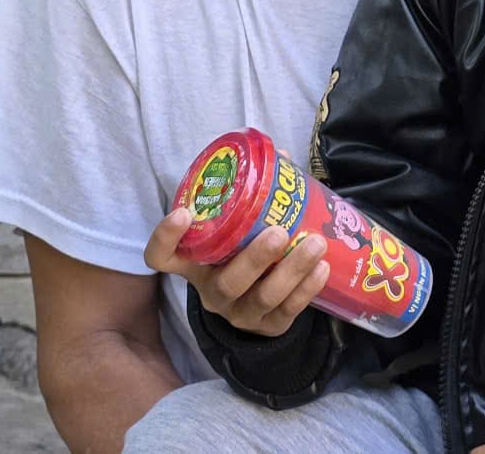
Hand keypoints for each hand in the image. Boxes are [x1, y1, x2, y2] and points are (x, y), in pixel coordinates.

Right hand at [144, 207, 329, 336]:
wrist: (263, 297)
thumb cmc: (247, 247)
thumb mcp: (242, 224)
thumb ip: (256, 191)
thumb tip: (280, 156)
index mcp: (197, 262)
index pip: (162, 257)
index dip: (166, 238)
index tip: (183, 212)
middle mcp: (213, 291)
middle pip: (226, 283)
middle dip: (254, 259)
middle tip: (279, 233)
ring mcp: (240, 312)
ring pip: (262, 299)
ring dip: (292, 271)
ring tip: (315, 244)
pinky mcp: (268, 328)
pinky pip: (286, 313)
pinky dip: (307, 290)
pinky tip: (322, 268)